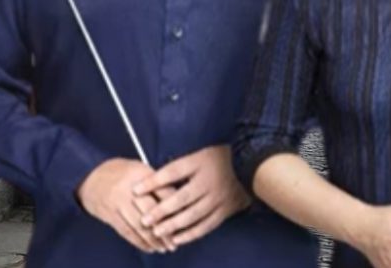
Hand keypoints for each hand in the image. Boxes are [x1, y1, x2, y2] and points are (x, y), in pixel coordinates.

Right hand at [76, 158, 175, 253]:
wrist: (89, 175)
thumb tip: (177, 200)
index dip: (176, 208)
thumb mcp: (139, 168)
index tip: (185, 219)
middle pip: (152, 212)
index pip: (163, 192)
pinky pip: (126, 231)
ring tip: (164, 248)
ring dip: (153, 240)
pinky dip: (139, 242)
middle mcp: (130, 188)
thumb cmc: (119, 172)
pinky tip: (149, 247)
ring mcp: (118, 202)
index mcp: (141, 173)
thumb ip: (157, 183)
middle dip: (165, 230)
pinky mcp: (109, 214)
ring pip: (139, 225)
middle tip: (174, 241)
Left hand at [132, 145, 251, 246]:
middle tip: (144, 219)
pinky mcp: (225, 209)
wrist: (255, 165)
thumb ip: (184, 165)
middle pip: (180, 197)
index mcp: (201, 162)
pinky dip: (191, 233)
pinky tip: (178, 238)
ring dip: (172, 224)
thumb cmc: (224, 157)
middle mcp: (208, 181)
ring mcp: (218, 197)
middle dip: (160, 210)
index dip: (153, 181)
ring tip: (156, 231)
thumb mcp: (203, 153)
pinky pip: (205, 225)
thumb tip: (158, 177)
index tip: (135, 189)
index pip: (172, 171)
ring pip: (192, 214)